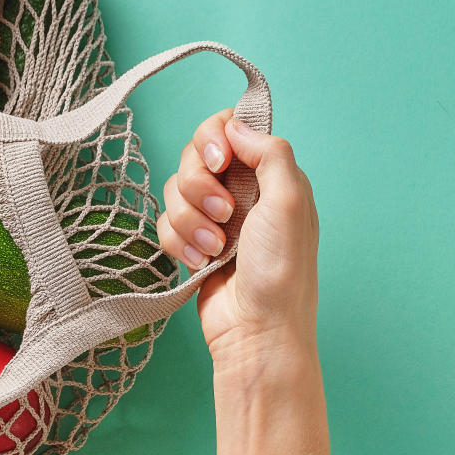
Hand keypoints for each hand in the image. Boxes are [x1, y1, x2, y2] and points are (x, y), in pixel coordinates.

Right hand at [157, 109, 319, 366]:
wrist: (256, 329)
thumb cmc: (281, 270)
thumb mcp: (290, 203)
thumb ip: (269, 154)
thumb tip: (236, 125)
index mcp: (268, 174)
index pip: (226, 128)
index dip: (213, 139)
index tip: (220, 163)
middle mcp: (240, 190)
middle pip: (191, 156)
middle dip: (199, 187)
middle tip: (224, 215)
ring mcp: (213, 216)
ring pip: (173, 191)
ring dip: (191, 222)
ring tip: (216, 248)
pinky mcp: (191, 241)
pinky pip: (164, 223)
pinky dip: (180, 243)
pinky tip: (202, 263)